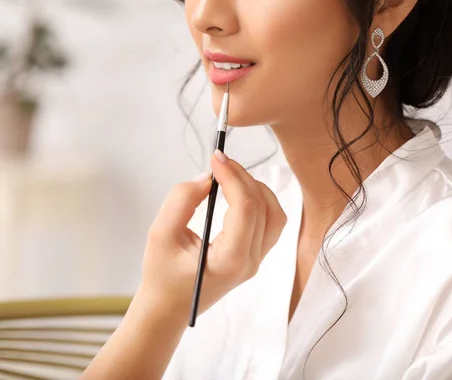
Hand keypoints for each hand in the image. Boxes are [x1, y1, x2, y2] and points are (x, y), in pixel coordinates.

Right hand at [139, 151, 287, 323]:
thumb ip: (181, 201)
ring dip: (256, 188)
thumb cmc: (161, 276)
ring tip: (230, 174)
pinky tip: (238, 192)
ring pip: (274, 215)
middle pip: (264, 207)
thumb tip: (207, 178)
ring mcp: (256, 261)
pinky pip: (270, 223)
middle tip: (220, 161)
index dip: (233, 177)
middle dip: (244, 177)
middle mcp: (251, 261)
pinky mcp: (254, 256)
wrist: (168, 309)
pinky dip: (259, 201)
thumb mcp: (160, 234)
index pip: (245, 208)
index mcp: (231, 260)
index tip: (216, 158)